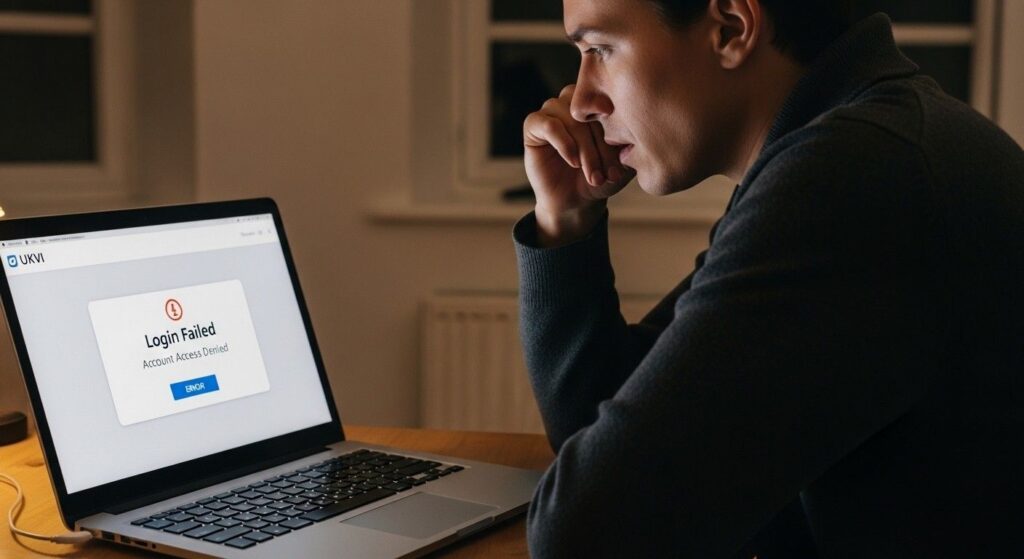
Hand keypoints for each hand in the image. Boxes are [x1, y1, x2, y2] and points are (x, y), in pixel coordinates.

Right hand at [523, 85, 633, 246]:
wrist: (577, 201)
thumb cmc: (602, 178)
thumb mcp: (624, 162)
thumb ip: (632, 144)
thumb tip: (638, 131)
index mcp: (596, 102)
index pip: (608, 100)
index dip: (617, 125)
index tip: (624, 151)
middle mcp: (573, 101)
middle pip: (589, 109)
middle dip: (601, 144)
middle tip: (610, 173)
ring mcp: (552, 110)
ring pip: (571, 118)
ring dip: (585, 149)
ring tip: (593, 174)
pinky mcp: (533, 125)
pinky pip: (549, 125)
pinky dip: (565, 144)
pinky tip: (574, 162)